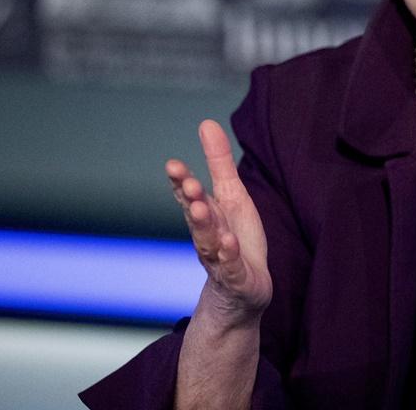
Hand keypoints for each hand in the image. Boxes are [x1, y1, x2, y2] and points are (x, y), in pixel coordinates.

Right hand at [167, 120, 272, 321]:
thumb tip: (206, 123)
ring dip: (205, 226)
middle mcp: (208, 236)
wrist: (241, 292)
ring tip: (202, 209)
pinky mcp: (237, 278)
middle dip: (191, 201)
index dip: (181, 182)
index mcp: (207, 215)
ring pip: (209, 242)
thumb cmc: (236, 238)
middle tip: (189, 184)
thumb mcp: (232, 196)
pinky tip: (229, 243)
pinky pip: (231, 267)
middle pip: (197, 217)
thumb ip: (219, 163)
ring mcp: (220, 259)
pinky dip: (229, 256)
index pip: (189, 197)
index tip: (173, 166)